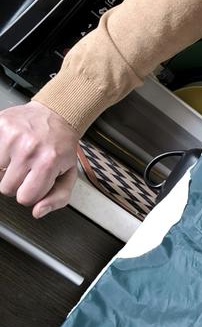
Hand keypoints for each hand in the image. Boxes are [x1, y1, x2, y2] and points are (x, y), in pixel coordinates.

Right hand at [0, 101, 79, 216]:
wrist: (57, 114)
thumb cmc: (61, 146)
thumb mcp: (69, 174)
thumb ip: (58, 198)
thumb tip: (37, 212)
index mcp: (48, 162)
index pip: (25, 198)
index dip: (31, 193)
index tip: (36, 181)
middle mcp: (29, 148)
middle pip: (7, 188)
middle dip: (18, 182)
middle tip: (28, 167)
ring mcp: (12, 136)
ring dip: (7, 168)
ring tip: (20, 157)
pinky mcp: (0, 126)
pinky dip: (0, 155)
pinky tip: (11, 149)